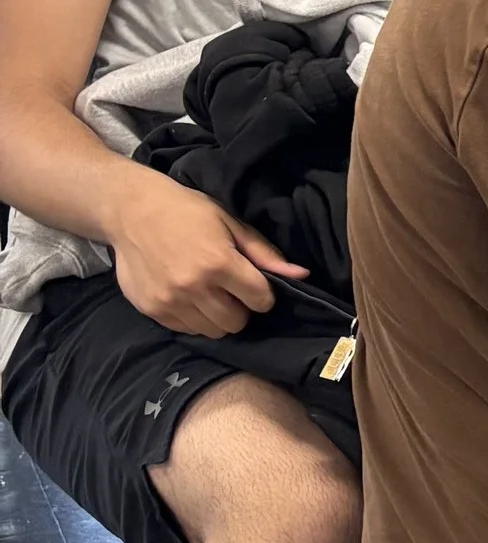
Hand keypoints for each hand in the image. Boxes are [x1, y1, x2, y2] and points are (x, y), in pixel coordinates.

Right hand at [108, 174, 304, 338]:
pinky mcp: (152, 310)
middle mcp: (195, 287)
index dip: (263, 294)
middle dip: (242, 309)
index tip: (255, 285)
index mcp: (220, 263)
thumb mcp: (230, 223)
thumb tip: (301, 274)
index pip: (260, 300)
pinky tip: (189, 297)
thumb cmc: (187, 211)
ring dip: (218, 317)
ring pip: (212, 331)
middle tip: (232, 291)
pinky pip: (186, 330)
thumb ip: (264, 253)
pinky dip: (194, 319)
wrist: (131, 212)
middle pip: (237, 322)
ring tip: (210, 295)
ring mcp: (171, 301)